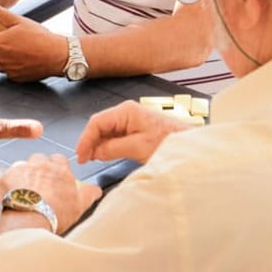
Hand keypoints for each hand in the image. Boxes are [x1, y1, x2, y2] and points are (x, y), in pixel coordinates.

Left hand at [0, 3, 65, 81]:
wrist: (55, 55)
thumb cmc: (40, 38)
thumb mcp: (20, 21)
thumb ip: (1, 14)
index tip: (2, 34)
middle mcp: (0, 57)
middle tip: (9, 42)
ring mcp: (7, 69)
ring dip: (2, 57)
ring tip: (16, 50)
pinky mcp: (15, 77)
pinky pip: (7, 72)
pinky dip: (11, 66)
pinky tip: (21, 59)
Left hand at [0, 153, 103, 233]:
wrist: (30, 221)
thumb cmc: (55, 214)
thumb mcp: (80, 205)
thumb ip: (89, 193)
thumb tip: (95, 189)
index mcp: (60, 169)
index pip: (59, 160)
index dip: (57, 170)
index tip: (55, 180)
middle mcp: (41, 164)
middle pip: (40, 160)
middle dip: (40, 171)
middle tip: (40, 188)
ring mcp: (23, 168)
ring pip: (23, 167)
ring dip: (24, 176)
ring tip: (26, 194)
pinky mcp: (7, 176)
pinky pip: (8, 177)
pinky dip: (10, 185)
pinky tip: (14, 197)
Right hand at [75, 100, 194, 164]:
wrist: (191, 145)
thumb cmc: (170, 142)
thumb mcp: (138, 148)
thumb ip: (112, 148)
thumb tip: (95, 152)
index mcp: (126, 111)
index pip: (96, 122)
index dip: (85, 139)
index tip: (81, 155)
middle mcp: (127, 112)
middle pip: (100, 126)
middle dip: (90, 142)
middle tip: (84, 159)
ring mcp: (132, 120)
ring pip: (107, 131)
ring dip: (99, 144)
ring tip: (93, 159)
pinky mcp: (136, 128)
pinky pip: (116, 135)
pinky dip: (108, 145)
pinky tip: (106, 155)